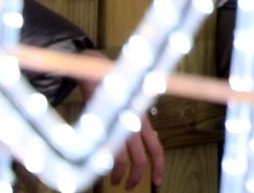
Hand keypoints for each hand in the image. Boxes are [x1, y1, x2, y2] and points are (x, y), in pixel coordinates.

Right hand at [76, 56, 164, 188]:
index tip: (157, 182)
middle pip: (141, 159)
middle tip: (129, 187)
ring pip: (124, 159)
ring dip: (120, 175)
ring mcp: (119, 124)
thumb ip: (134, 125)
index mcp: (143, 119)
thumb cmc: (112, 91)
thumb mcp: (128, 108)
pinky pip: (107, 151)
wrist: (95, 71)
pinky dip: (105, 165)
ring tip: (115, 181)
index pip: (157, 148)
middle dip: (136, 177)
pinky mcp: (104, 123)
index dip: (159, 167)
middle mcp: (134, 122)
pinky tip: (101, 169)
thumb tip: (139, 146)